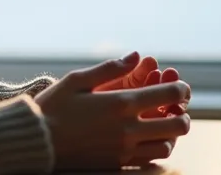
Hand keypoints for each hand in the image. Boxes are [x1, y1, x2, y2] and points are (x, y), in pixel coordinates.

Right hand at [35, 52, 190, 170]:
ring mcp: (125, 149)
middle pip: (177, 124)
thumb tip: (136, 56)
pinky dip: (157, 151)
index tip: (180, 86)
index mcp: (120, 103)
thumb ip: (110, 68)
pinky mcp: (118, 164)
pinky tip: (149, 141)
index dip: (181, 88)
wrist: (37, 141)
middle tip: (178, 109)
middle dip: (183, 114)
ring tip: (164, 126)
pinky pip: (151, 161)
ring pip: (167, 146)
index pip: (168, 94)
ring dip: (172, 135)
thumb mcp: (77, 79)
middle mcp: (128, 128)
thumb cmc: (54, 107)